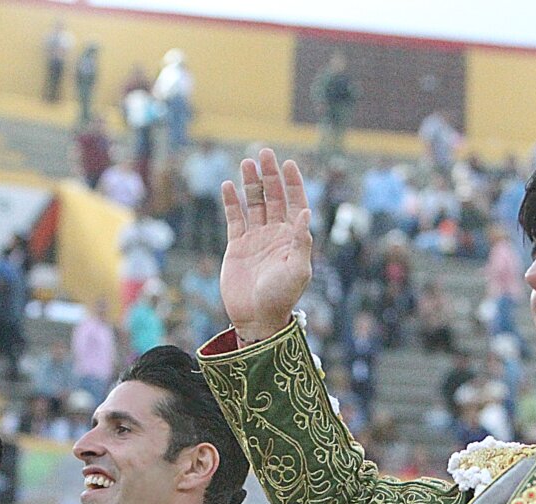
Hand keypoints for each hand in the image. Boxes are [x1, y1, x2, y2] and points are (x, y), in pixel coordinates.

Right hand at [220, 148, 312, 342]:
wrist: (256, 318)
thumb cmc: (281, 297)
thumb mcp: (297, 271)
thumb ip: (301, 242)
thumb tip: (306, 212)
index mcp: (293, 238)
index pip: (295, 203)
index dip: (293, 184)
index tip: (288, 164)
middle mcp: (276, 234)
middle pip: (274, 198)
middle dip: (270, 176)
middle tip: (264, 153)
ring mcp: (256, 238)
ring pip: (254, 203)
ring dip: (251, 183)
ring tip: (246, 163)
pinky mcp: (237, 245)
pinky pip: (235, 218)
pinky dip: (232, 202)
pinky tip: (229, 186)